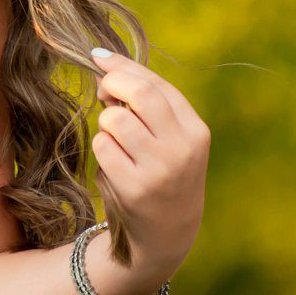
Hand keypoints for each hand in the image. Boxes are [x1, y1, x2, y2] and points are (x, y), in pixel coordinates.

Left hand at [87, 51, 210, 294]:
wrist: (166, 235)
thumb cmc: (163, 172)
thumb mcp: (172, 138)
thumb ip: (147, 101)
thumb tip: (103, 61)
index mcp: (196, 130)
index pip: (155, 84)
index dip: (122, 67)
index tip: (99, 59)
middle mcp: (182, 148)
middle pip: (137, 93)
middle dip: (112, 84)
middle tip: (103, 92)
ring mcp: (159, 170)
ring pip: (114, 120)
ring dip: (107, 125)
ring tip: (117, 141)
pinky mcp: (135, 189)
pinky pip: (102, 148)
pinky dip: (102, 150)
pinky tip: (115, 166)